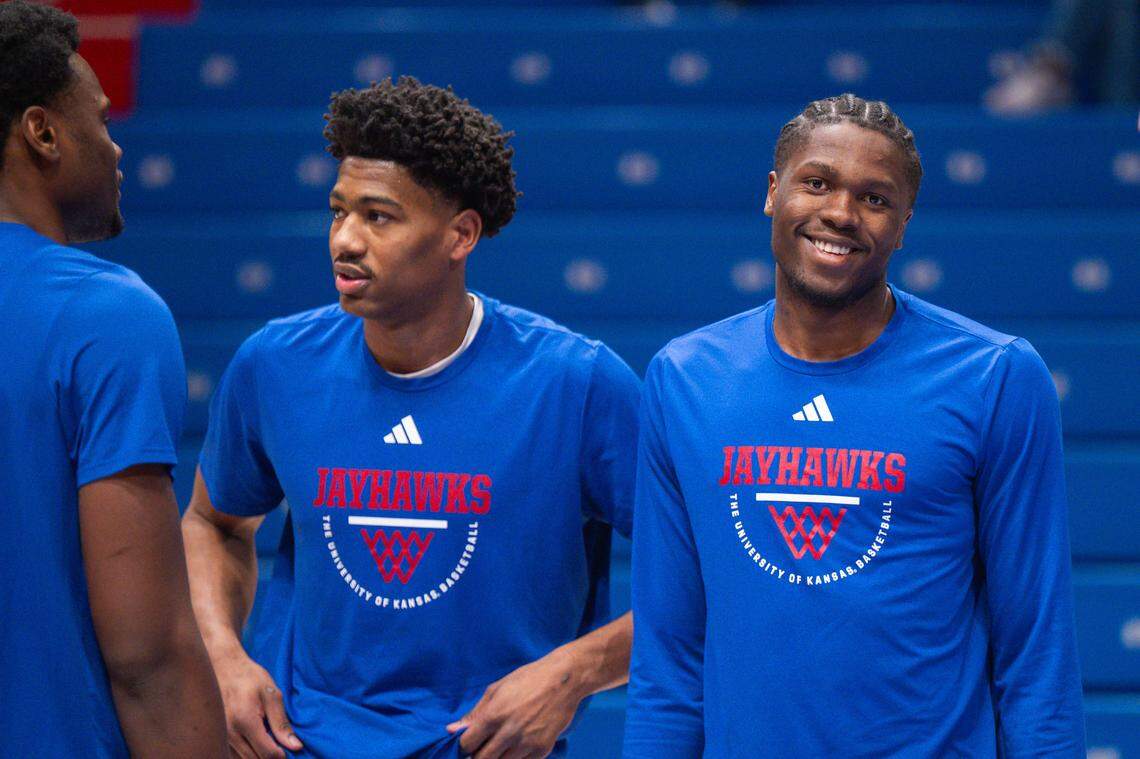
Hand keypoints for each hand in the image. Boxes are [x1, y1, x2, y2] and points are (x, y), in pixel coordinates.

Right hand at [212, 648, 302, 758]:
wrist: (223, 667)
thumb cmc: (249, 677)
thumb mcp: (271, 695)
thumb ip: (281, 722)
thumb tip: (295, 746)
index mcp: (245, 721)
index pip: (267, 753)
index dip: (281, 756)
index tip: (290, 750)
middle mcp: (230, 733)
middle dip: (271, 757)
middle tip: (282, 746)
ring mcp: (222, 736)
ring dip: (259, 756)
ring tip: (270, 742)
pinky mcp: (219, 736)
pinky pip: (234, 755)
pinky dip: (248, 753)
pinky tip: (257, 742)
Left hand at [447, 648, 583, 758]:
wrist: (564, 680)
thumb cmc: (527, 679)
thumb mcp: (497, 689)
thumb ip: (475, 713)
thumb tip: (452, 730)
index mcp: (494, 714)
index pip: (467, 744)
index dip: (464, 745)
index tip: (469, 742)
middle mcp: (509, 732)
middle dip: (477, 756)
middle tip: (481, 748)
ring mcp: (526, 743)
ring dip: (496, 758)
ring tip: (499, 746)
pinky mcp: (542, 750)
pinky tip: (516, 746)